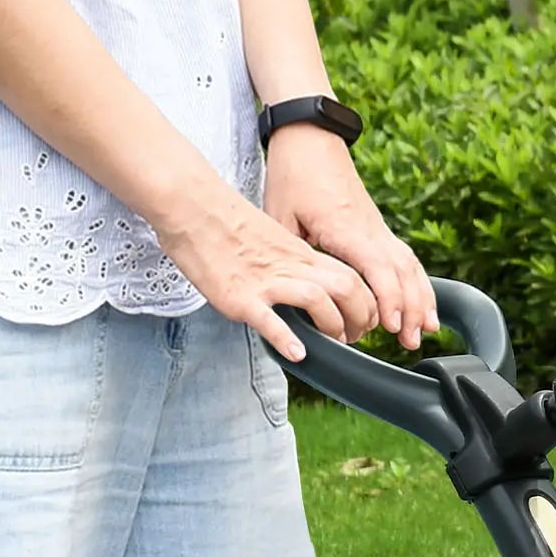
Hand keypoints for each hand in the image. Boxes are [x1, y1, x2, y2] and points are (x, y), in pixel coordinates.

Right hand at [151, 165, 378, 361]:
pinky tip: (296, 353)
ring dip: (331, 326)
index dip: (366, 302)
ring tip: (331, 344)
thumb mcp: (272, 239)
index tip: (362, 321)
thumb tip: (304, 287)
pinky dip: (286, 338)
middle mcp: (290, 266)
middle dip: (359, 317)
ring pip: (318, 299)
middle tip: (353, 337)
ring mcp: (266, 281)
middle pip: (346, 288)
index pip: (350, 276)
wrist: (189, 203)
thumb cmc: (223, 221)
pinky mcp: (240, 295)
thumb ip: (291, 263)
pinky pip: (269, 318)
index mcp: (299, 254)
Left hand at [261, 123, 437, 351]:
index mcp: (345, 228)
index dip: (388, 299)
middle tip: (410, 343)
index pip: (378, 268)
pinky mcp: (379, 229)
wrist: (310, 138)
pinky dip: (419, 285)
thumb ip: (291, 257)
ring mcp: (379, 229)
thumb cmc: (293, 175)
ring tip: (427, 331)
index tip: (391, 325)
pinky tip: (424, 306)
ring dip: (422, 300)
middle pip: (403, 273)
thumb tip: (296, 296)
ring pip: (411, 267)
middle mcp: (370, 230)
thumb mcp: (279, 216)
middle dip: (411, 310)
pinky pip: (407, 260)